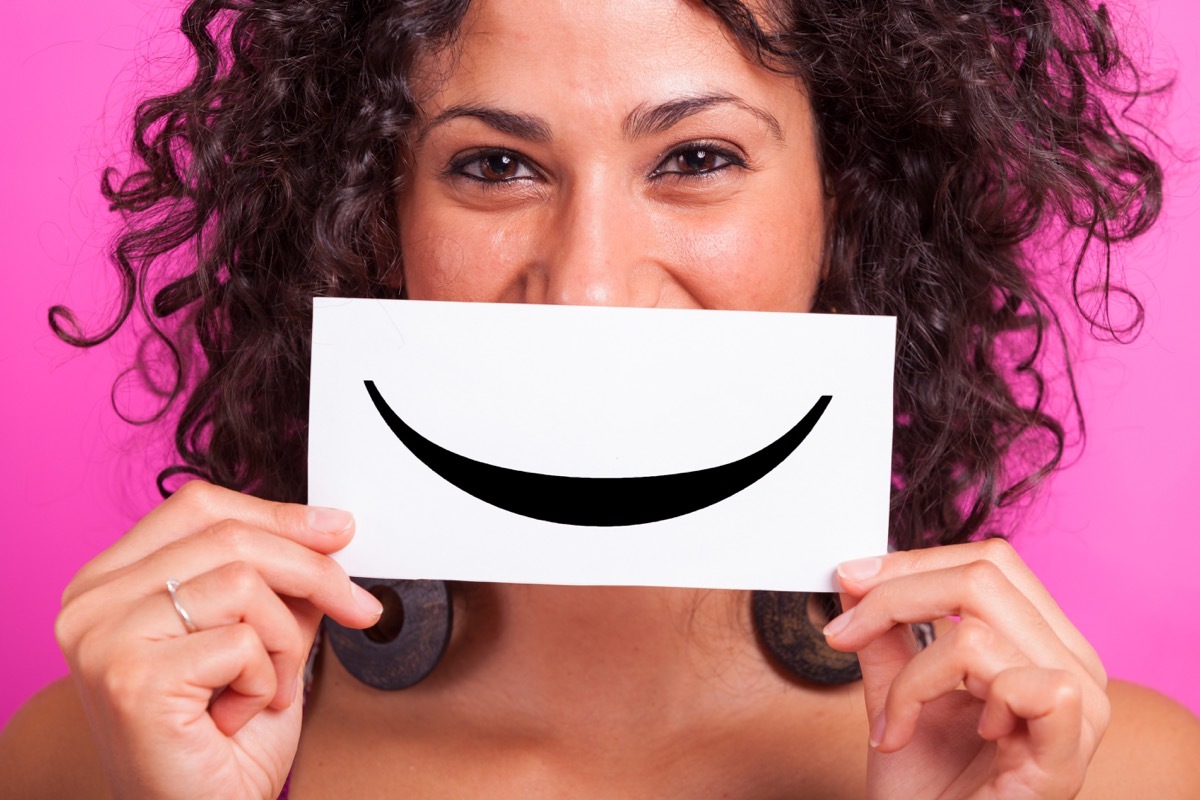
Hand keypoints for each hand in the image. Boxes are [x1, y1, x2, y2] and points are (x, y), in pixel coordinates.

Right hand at [55, 481, 383, 799]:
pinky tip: (238, 715)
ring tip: (265, 687)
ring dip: (284, 642)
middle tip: (358, 607)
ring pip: (243, 584)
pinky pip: (241, 642)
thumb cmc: (223, 740)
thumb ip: (277, 581)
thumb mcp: (261, 636)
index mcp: (110, 580)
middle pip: (229, 538)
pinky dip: (266, 680)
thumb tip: (329, 530)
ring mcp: (103, 639)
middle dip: (313, 571)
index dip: (278, 514)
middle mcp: (91, 603)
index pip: (198, 506)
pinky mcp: (131, 678)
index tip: (339, 532)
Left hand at [824, 539, 1108, 798]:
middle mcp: (1073, 667)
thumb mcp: (896, 695)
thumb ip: (885, 637)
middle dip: (895, 596)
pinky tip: (955, 738)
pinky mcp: (1070, 750)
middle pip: (986, 573)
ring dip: (909, 676)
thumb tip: (857, 576)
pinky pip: (1009, 680)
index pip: (988, 562)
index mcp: (1042, 645)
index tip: (847, 578)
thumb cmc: (931, 793)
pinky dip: (949, 702)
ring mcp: (1081, 709)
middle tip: (846, 632)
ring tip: (896, 723)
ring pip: (977, 629)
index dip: (911, 561)